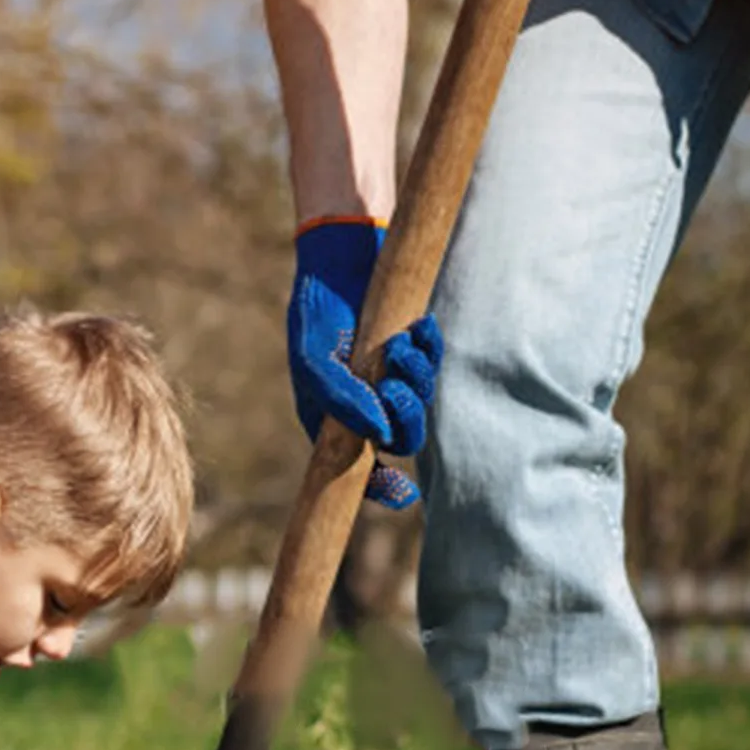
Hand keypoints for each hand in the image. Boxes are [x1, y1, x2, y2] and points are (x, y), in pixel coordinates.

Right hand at [287, 217, 443, 509]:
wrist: (339, 255)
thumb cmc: (316, 312)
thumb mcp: (314, 359)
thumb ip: (341, 400)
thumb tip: (381, 436)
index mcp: (335, 421)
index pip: (360, 469)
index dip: (382, 487)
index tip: (403, 493)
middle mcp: (366, 406)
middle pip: (403, 438)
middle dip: (406, 416)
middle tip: (394, 386)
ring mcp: (391, 379)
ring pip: (421, 401)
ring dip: (416, 375)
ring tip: (399, 344)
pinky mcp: (413, 352)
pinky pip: (434, 364)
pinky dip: (431, 349)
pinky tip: (420, 328)